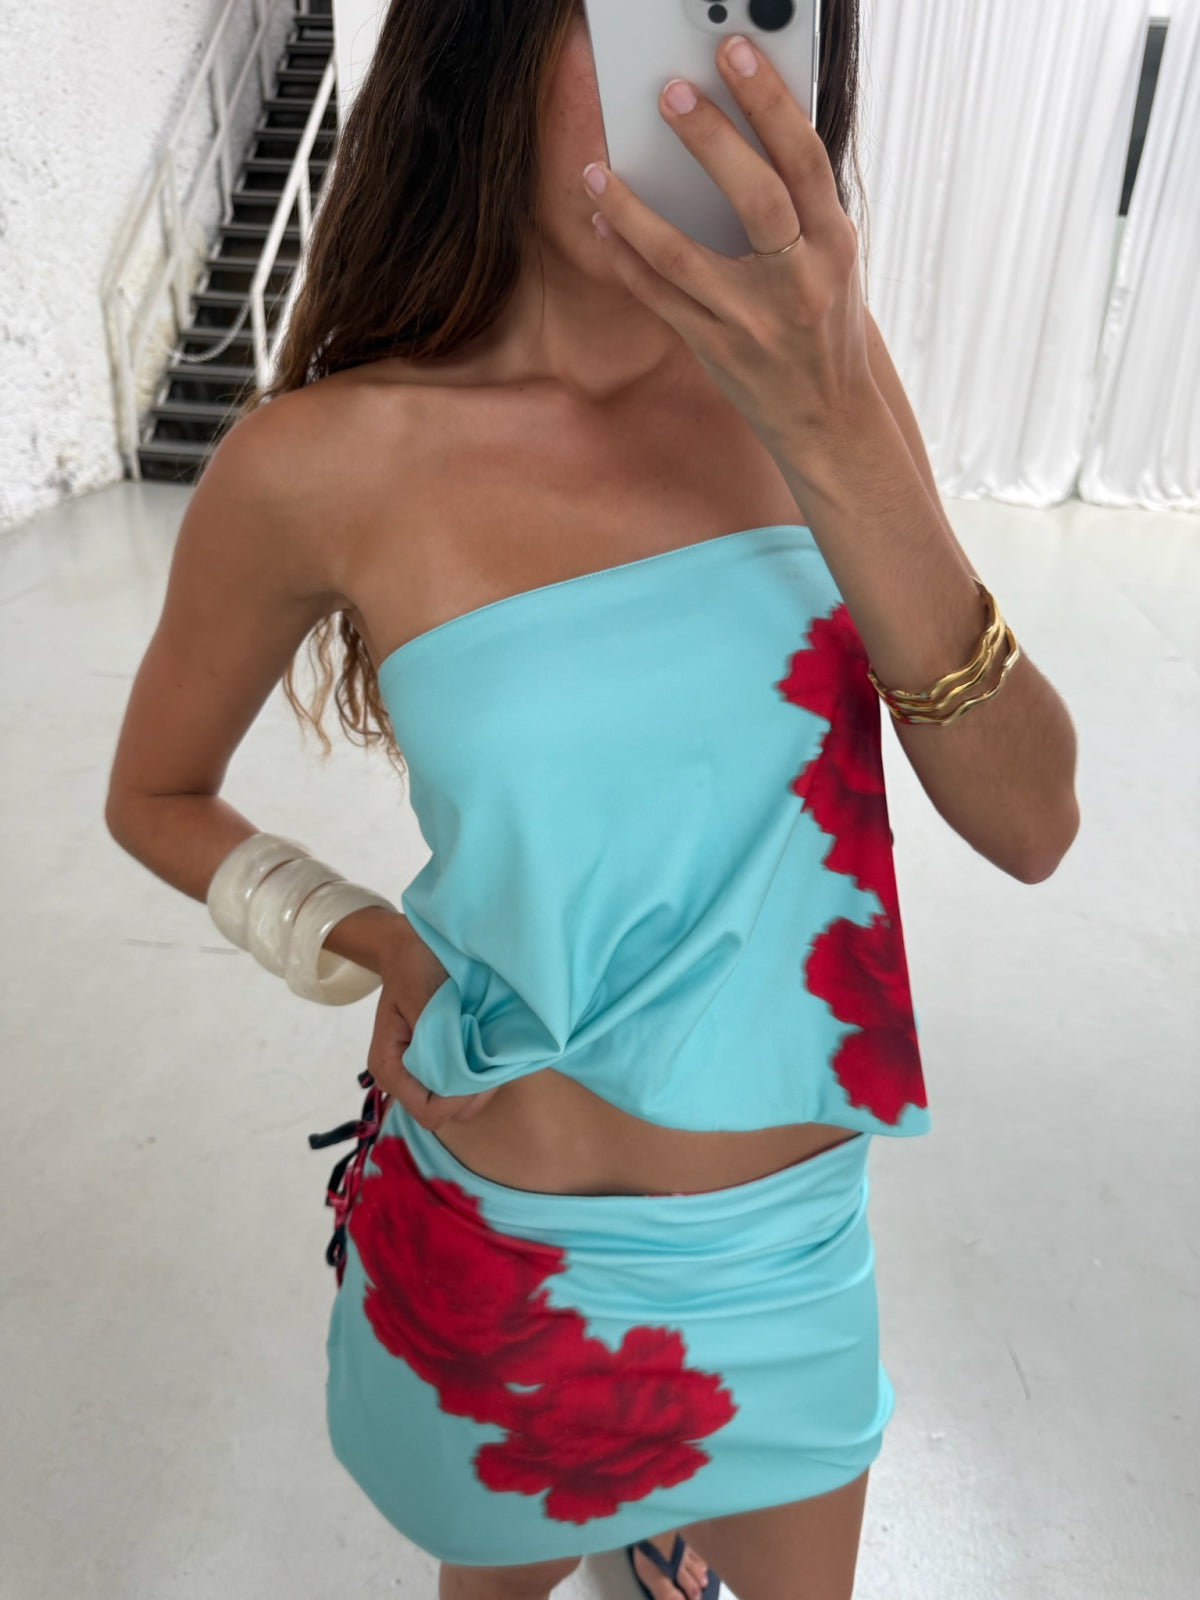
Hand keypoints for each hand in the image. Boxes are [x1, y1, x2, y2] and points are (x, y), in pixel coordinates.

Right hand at [366, 916, 498, 1130]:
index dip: (459, 1100)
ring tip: (490, 1052)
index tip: (482, 1070)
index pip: (429, 1112)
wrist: (411, 948)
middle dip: (474, 1093)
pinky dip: (478, 1075)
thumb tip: (454, 1064)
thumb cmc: (414, 965)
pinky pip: (461, 1085)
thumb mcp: (420, 991)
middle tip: (493, 1059)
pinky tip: (486, 1050)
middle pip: (446, 1114)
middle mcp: (401, 1078)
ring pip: (458, 1103)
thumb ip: (434, 1032)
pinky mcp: (436, 1066)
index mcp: (390, 1066)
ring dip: (479, 1084)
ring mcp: (419, 1075)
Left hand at [583, 32, 876, 461]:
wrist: (828, 421)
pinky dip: (626, 258)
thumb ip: (800, 207)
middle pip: (756, 197)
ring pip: (684, 255)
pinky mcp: (716, 351)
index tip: (735, 50)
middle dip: (711, 138)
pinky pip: (660, 298)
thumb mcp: (835, 262)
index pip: (805, 161)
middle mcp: (799, 283)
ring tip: (597, 170)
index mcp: (835, 246)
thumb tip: (746, 129)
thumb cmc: (827, 327)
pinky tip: (602, 223)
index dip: (770, 102)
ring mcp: (753, 321)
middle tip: (667, 90)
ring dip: (634, 208)